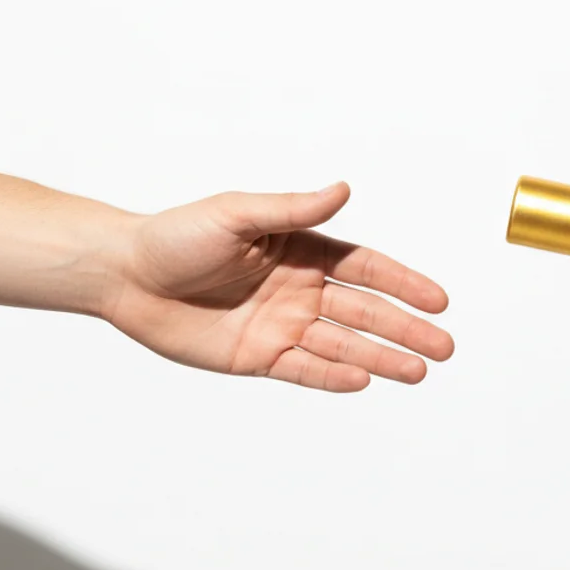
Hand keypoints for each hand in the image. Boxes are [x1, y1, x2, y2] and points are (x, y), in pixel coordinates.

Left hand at [102, 183, 453, 391]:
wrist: (125, 277)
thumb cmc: (176, 237)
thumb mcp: (237, 214)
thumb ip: (292, 209)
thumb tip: (343, 189)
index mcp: (302, 251)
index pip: (366, 268)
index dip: (404, 284)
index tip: (439, 300)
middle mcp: (300, 290)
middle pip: (366, 312)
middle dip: (406, 330)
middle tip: (444, 348)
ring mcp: (282, 325)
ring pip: (343, 345)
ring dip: (381, 358)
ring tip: (419, 372)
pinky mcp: (258, 357)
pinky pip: (305, 370)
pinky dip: (334, 377)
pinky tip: (364, 381)